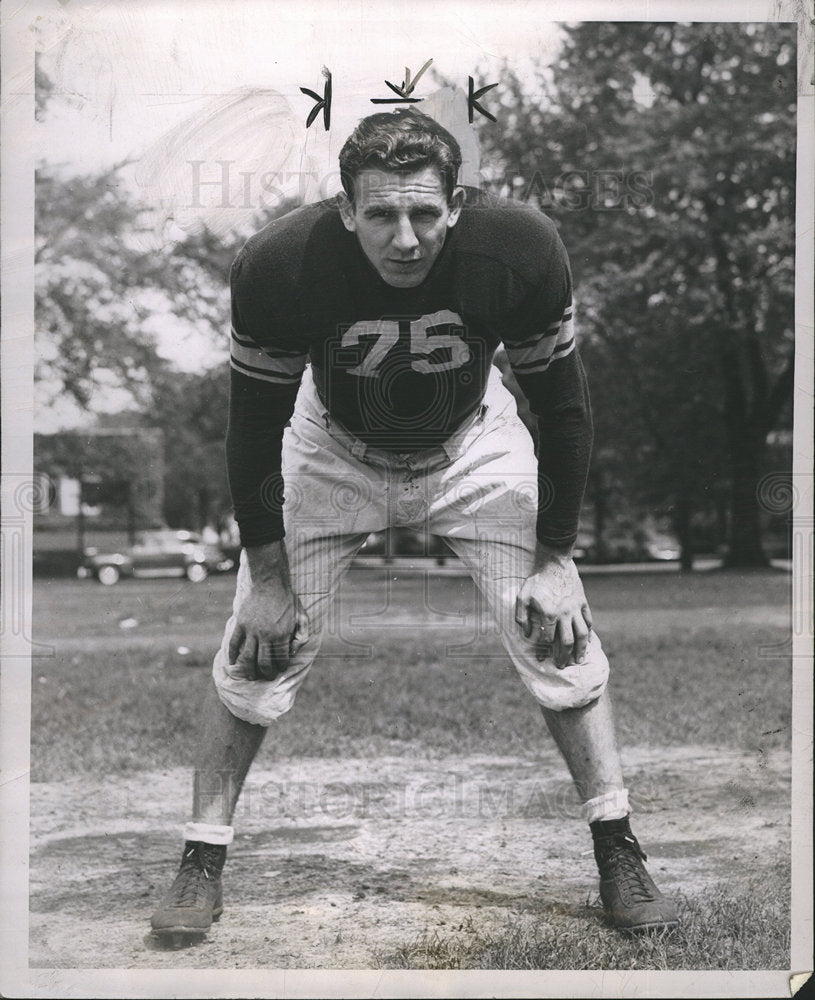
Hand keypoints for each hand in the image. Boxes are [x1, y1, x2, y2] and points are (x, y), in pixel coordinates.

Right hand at [227, 542, 307, 680]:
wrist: (269, 581)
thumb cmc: (287, 599)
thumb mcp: (301, 615)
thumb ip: (301, 634)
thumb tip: (295, 651)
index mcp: (281, 634)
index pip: (280, 659)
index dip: (281, 667)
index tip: (280, 670)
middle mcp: (265, 635)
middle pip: (263, 663)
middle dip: (265, 673)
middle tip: (266, 677)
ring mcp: (251, 630)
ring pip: (247, 657)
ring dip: (248, 670)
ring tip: (251, 677)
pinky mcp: (240, 624)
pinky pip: (234, 644)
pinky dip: (232, 655)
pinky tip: (234, 663)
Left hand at [514, 546, 592, 667]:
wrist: (554, 562)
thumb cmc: (536, 580)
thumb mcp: (522, 597)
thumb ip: (522, 617)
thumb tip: (526, 634)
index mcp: (549, 614)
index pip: (547, 639)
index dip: (544, 651)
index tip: (541, 659)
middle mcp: (564, 614)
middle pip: (567, 641)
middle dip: (564, 656)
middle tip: (561, 666)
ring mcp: (575, 609)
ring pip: (581, 634)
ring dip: (581, 649)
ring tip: (579, 660)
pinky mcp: (582, 602)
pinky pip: (588, 620)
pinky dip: (588, 631)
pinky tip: (587, 640)